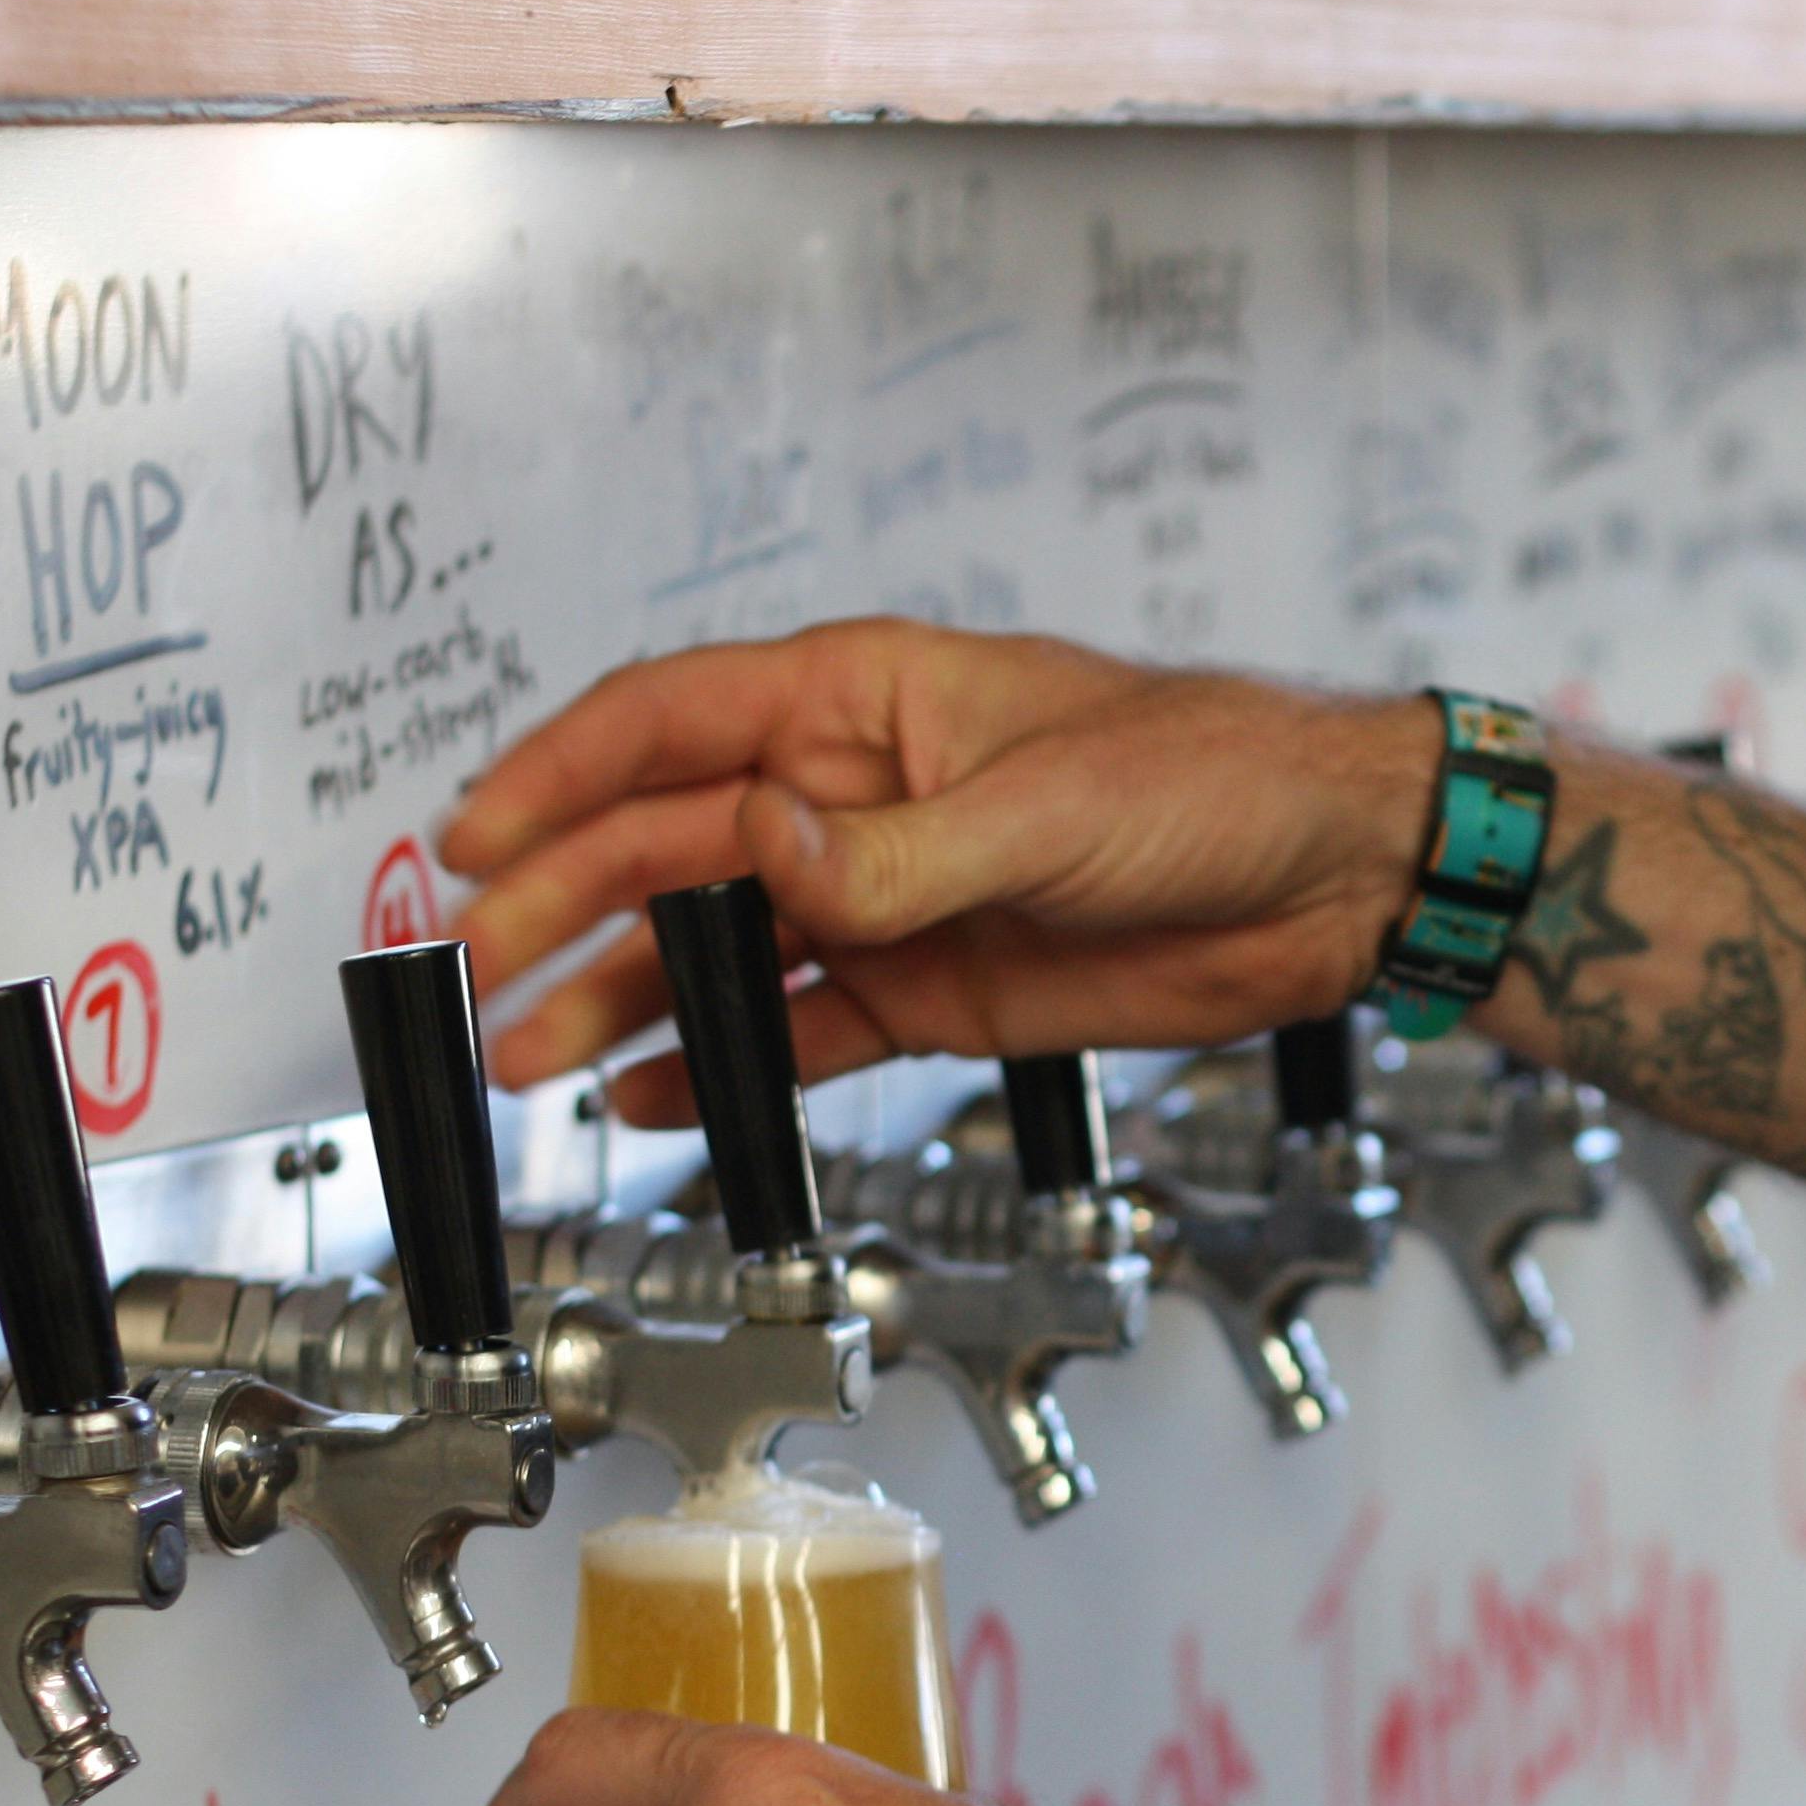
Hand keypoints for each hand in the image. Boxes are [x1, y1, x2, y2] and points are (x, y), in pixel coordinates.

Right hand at [439, 621, 1436, 1123]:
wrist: (1328, 876)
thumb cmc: (1214, 779)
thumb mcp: (1052, 809)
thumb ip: (900, 854)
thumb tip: (771, 856)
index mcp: (865, 702)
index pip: (669, 723)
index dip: (561, 777)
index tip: (476, 840)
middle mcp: (851, 797)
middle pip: (666, 846)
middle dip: (563, 910)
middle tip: (478, 978)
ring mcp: (883, 897)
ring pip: (715, 948)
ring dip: (622, 1002)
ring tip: (533, 1062)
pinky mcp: (928, 987)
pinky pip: (797, 1030)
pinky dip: (720, 1068)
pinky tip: (650, 1104)